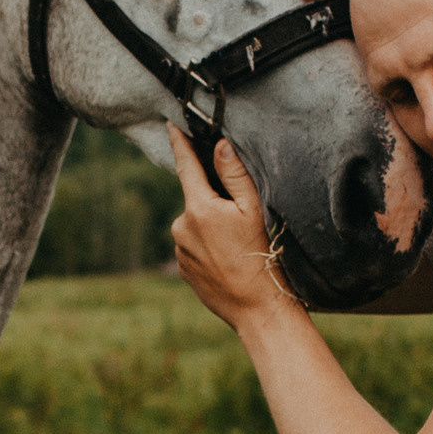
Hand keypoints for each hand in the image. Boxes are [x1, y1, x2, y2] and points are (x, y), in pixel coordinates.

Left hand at [169, 125, 299, 328]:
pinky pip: (194, 247)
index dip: (180, 144)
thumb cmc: (261, 256)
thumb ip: (235, 175)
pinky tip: (228, 260)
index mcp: (199, 208)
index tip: (171, 126)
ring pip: (195, 225)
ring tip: (237, 247)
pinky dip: (208, 247)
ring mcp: (180, 249)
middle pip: (196, 199)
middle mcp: (182, 227)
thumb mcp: (254, 210)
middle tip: (241, 223)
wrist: (256, 307)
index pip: (186, 166)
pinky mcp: (182, 268)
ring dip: (211, 227)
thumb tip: (219, 145)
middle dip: (214, 202)